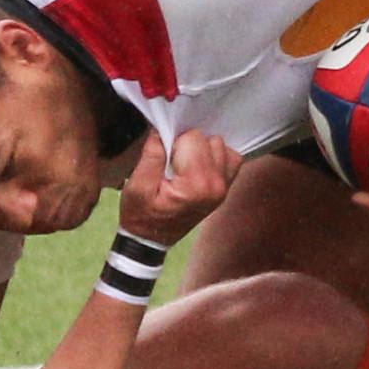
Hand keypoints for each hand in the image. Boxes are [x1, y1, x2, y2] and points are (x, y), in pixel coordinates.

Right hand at [116, 129, 241, 244]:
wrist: (150, 240)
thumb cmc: (141, 215)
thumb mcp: (137, 185)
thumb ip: (152, 154)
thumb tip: (162, 128)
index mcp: (196, 185)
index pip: (194, 138)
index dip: (174, 141)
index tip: (164, 158)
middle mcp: (216, 186)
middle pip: (209, 139)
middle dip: (188, 145)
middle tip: (171, 164)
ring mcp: (224, 189)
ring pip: (221, 146)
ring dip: (202, 149)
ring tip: (184, 165)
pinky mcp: (225, 189)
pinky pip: (231, 159)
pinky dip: (215, 157)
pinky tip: (197, 166)